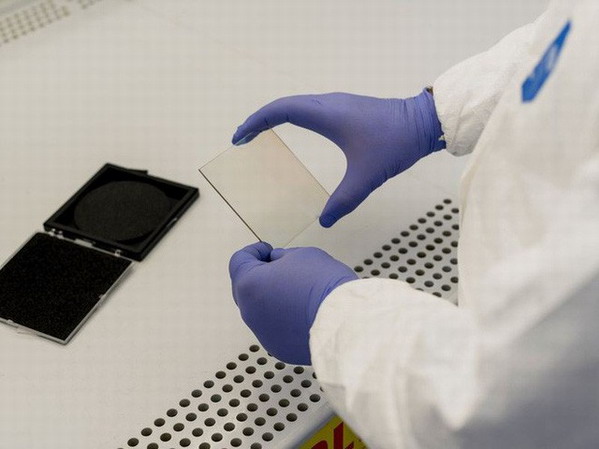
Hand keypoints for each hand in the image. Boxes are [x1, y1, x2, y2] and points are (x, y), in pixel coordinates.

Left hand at [229, 242, 357, 364]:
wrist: (344, 321)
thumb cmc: (324, 285)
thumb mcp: (303, 255)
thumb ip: (283, 257)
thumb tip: (277, 263)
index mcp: (250, 284)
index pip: (239, 261)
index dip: (254, 251)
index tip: (267, 250)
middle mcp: (250, 312)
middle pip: (246, 289)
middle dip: (261, 276)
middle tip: (282, 269)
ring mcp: (263, 333)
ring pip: (261, 311)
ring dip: (273, 299)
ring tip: (299, 292)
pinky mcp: (279, 348)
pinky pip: (276, 329)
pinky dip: (285, 320)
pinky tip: (305, 313)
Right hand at [232, 89, 444, 227]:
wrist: (425, 122)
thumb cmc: (397, 142)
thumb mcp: (368, 176)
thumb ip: (344, 200)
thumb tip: (324, 221)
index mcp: (327, 115)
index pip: (280, 111)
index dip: (256, 122)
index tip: (241, 137)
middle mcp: (329, 104)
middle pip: (283, 105)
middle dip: (259, 119)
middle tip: (242, 137)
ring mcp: (338, 104)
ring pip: (296, 104)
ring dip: (275, 115)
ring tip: (259, 131)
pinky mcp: (346, 109)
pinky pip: (309, 107)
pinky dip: (292, 115)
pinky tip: (293, 129)